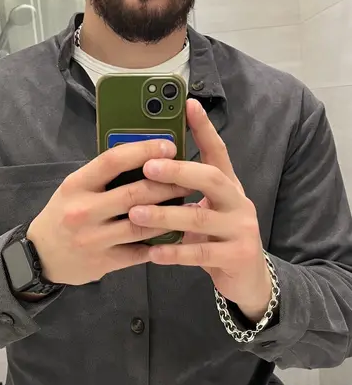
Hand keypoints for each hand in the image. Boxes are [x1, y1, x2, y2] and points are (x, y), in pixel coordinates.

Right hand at [27, 139, 190, 285]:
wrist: (40, 256)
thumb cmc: (63, 214)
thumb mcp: (74, 188)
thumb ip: (103, 175)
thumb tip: (144, 156)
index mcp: (76, 185)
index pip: (113, 161)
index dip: (144, 151)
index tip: (168, 146)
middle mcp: (83, 211)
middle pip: (135, 193)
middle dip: (168, 184)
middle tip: (189, 177)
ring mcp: (94, 239)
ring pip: (142, 225)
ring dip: (170, 214)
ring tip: (188, 205)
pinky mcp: (105, 262)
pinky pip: (141, 250)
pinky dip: (161, 242)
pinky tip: (176, 233)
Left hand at [129, 99, 271, 322]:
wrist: (248, 279)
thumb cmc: (218, 240)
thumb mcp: (206, 213)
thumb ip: (186, 195)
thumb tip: (146, 171)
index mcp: (229, 187)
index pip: (218, 152)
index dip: (204, 128)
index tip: (189, 104)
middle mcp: (239, 203)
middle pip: (211, 178)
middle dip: (179, 171)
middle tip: (148, 167)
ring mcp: (242, 230)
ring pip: (200, 219)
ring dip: (165, 215)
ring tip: (135, 213)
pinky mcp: (237, 256)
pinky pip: (201, 254)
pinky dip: (175, 252)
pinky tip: (153, 252)